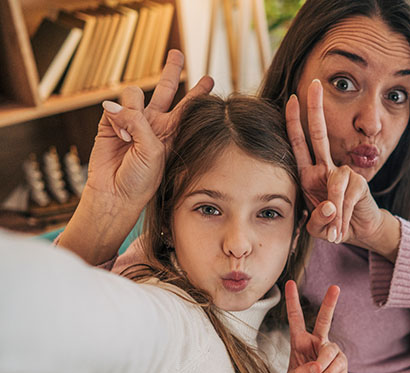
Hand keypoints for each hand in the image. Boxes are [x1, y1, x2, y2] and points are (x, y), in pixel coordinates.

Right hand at [87, 49, 213, 204]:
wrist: (115, 194)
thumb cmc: (141, 180)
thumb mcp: (153, 152)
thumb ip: (141, 124)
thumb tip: (115, 106)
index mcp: (172, 131)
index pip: (189, 106)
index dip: (199, 92)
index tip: (210, 78)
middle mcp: (155, 123)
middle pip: (166, 88)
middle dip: (172, 69)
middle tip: (177, 52)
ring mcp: (133, 121)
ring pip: (135, 94)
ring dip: (133, 109)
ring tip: (131, 135)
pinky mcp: (111, 122)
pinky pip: (115, 107)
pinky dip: (117, 118)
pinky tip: (120, 136)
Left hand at [284, 280, 346, 372]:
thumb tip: (317, 366)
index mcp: (300, 342)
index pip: (296, 319)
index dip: (293, 301)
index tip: (290, 283)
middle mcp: (317, 343)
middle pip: (324, 320)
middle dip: (330, 303)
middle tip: (335, 287)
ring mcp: (331, 352)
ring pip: (327, 351)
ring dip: (318, 368)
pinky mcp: (341, 364)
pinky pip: (335, 366)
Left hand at [285, 80, 396, 254]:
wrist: (358, 231)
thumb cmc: (332, 225)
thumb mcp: (317, 226)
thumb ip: (318, 219)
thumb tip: (331, 206)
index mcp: (308, 174)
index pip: (299, 143)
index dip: (294, 122)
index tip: (291, 99)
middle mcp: (325, 169)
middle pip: (319, 134)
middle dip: (317, 109)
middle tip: (315, 84)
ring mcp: (343, 174)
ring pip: (335, 184)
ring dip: (334, 211)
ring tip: (334, 233)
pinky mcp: (359, 183)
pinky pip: (347, 196)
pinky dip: (343, 215)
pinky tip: (342, 228)